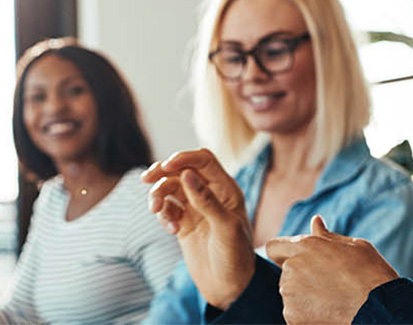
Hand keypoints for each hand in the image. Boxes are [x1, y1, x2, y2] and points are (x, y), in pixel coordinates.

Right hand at [143, 149, 254, 308]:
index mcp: (226, 189)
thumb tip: (187, 173)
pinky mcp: (183, 223)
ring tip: (156, 211)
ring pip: (170, 188)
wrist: (229, 286)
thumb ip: (206, 199)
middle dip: (162, 173)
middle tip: (146, 180)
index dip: (184, 158)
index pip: (203, 160)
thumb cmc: (235, 256)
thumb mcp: (225, 227)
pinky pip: (167, 209)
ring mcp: (195, 209)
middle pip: (181, 170)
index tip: (165, 166)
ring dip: (158, 195)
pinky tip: (171, 230)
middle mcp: (210, 195)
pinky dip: (163, 215)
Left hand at [267, 216, 398, 323]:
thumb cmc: (371, 274)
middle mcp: (292, 267)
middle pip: (287, 272)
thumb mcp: (353, 246)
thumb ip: (327, 236)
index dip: (283, 253)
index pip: (274, 247)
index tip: (296, 260)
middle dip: (301, 276)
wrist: (379, 309)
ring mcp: (290, 293)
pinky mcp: (292, 316)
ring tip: (333, 298)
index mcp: (305, 246)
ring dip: (304, 295)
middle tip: (330, 283)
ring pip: (291, 293)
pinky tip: (329, 312)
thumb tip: (315, 221)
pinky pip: (295, 312)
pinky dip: (307, 314)